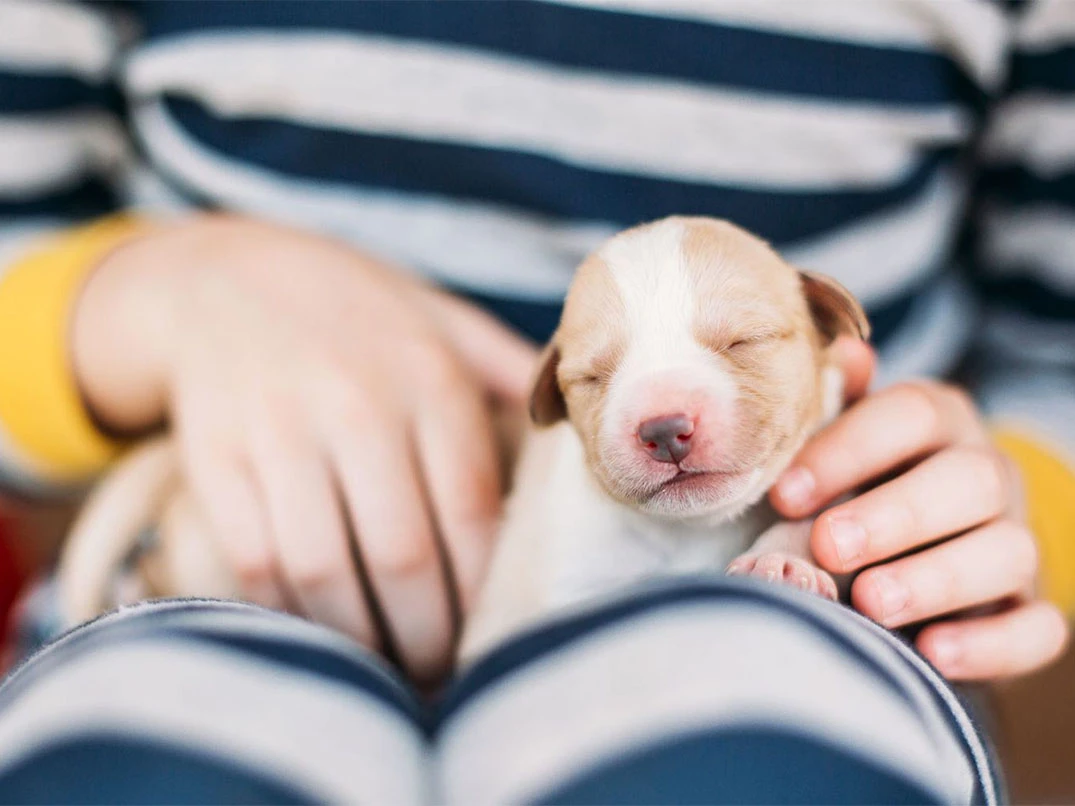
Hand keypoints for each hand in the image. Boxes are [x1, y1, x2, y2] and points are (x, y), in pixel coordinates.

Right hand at [72, 215, 536, 682]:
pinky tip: (319, 628)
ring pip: (326, 568)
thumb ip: (513, 373)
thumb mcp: (444, 320)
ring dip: (360, 639)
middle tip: (440, 669)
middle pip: (404, 555)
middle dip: (428, 635)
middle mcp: (357, 404)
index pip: (473, 509)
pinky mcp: (216, 458)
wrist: (221, 280)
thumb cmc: (356, 311)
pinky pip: (257, 561)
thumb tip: (578, 433)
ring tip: (385, 663)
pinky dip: (291, 614)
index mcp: (429, 377)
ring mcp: (279, 431)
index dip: (484, 589)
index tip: (492, 631)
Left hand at [770, 338, 1068, 680]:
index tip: (786, 494)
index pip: (910, 415)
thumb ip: (834, 405)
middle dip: (896, 514)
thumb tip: (845, 355)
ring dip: (936, 578)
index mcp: (938, 421)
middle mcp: (986, 474)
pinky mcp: (1028, 610)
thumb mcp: (832, 444)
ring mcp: (1014, 541)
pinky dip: (991, 643)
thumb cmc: (848, 487)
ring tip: (871, 602)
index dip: (849, 450)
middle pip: (967, 480)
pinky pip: (1037, 628)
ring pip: (1006, 551)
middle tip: (829, 546)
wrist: (891, 556)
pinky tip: (933, 652)